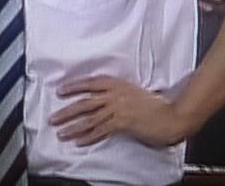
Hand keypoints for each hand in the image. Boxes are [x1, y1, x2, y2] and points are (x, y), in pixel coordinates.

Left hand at [50, 76, 187, 147]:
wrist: (171, 116)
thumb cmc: (155, 105)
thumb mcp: (133, 92)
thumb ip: (117, 93)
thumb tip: (101, 99)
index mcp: (117, 84)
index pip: (89, 83)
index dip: (73, 87)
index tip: (60, 91)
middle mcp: (115, 94)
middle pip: (84, 102)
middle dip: (66, 111)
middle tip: (53, 118)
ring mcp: (118, 108)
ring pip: (89, 118)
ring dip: (73, 127)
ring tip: (61, 132)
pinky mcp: (122, 123)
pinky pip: (100, 130)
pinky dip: (88, 136)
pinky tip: (79, 141)